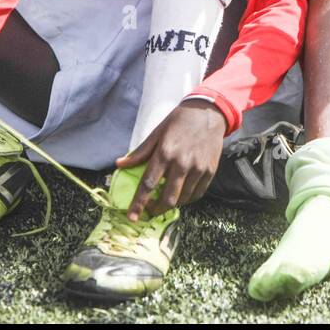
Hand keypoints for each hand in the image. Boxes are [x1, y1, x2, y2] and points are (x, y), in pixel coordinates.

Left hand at [115, 100, 227, 218]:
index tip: (131, 217)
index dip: (139, 203)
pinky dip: (187, 199)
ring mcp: (198, 168)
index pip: (148, 184)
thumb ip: (140, 152)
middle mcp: (182, 163)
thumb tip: (120, 164)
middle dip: (156, 209)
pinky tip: (181, 194)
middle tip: (149, 210)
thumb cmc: (179, 121)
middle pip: (168, 198)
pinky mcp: (210, 171)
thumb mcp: (157, 132)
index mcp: (165, 152)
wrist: (209, 112)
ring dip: (171, 204)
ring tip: (165, 200)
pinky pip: (197, 194)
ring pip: (183, 199)